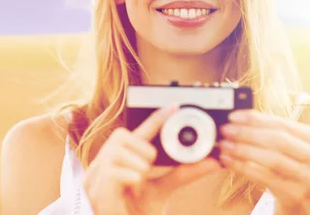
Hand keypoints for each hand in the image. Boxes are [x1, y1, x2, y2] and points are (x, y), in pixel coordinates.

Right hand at [82, 105, 220, 214]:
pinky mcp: (97, 182)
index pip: (142, 131)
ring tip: (133, 185)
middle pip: (131, 136)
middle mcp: (109, 157)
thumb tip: (212, 162)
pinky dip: (132, 179)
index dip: (158, 117)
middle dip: (145, 155)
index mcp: (124, 156)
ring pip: (127, 151)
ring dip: (139, 169)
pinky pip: (122, 170)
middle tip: (143, 175)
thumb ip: (183, 175)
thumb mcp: (162, 190)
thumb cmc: (133, 210)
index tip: (175, 105)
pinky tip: (129, 189)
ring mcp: (99, 169)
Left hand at [218, 110, 309, 213]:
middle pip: (279, 140)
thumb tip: (239, 118)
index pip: (283, 123)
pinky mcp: (298, 195)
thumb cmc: (291, 168)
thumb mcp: (289, 147)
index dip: (256, 119)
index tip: (234, 116)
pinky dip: (244, 168)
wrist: (302, 204)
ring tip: (225, 146)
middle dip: (248, 133)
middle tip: (226, 130)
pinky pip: (266, 178)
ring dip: (244, 150)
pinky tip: (230, 162)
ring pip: (272, 159)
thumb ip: (270, 131)